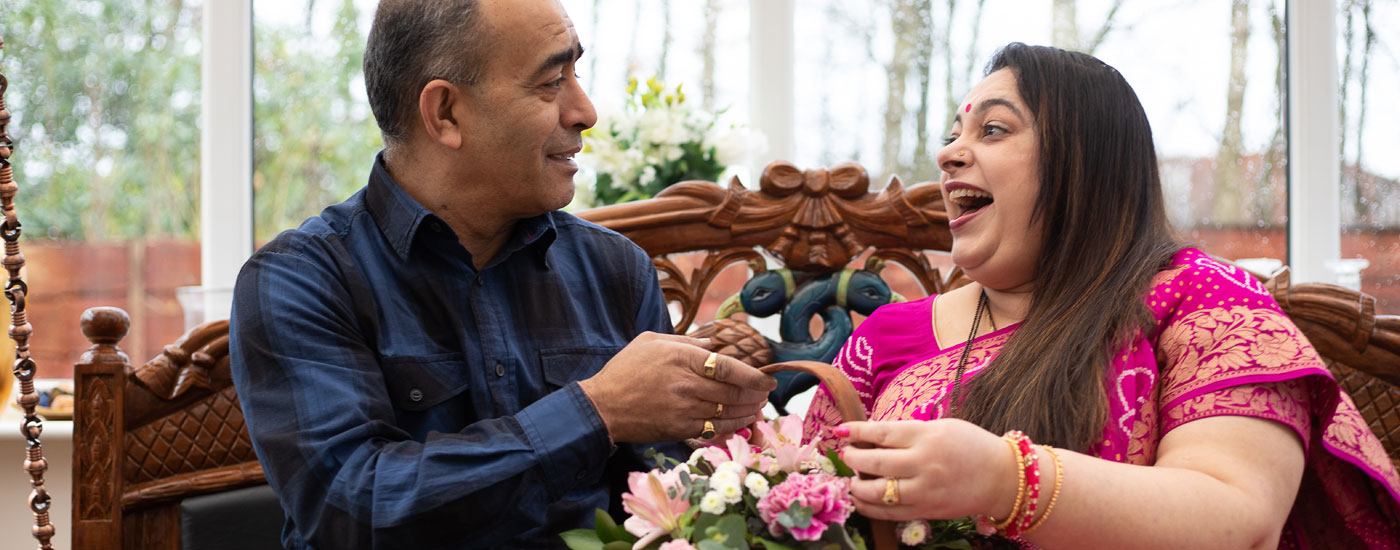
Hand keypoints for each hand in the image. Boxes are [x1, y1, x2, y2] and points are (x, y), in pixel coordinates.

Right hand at [578, 332, 776, 442]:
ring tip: (757, 408)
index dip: (754, 376)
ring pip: (728, 413)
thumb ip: (686, 341)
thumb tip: (714, 344)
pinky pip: (715, 430)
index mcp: (682, 358)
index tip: (769, 379)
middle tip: (765, 394)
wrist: (603, 406)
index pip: (729, 367)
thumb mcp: (651, 341)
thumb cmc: (626, 370)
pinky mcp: (680, 430)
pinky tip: (741, 424)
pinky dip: (732, 428)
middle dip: (755, 395)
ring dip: (748, 411)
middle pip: (733, 392)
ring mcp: (685, 409)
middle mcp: (687, 384)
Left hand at [837, 419, 1017, 521]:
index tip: (839, 431)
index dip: (856, 431)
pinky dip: (869, 507)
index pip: (882, 433)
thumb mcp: (941, 427)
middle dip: (852, 459)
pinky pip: (889, 513)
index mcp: (927, 436)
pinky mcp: (926, 511)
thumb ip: (908, 432)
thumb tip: (871, 435)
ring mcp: (924, 490)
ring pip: (877, 491)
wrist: (1002, 478)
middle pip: (874, 462)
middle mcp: (924, 463)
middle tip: (845, 455)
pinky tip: (859, 500)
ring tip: (850, 479)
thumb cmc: (971, 446)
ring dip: (856, 486)